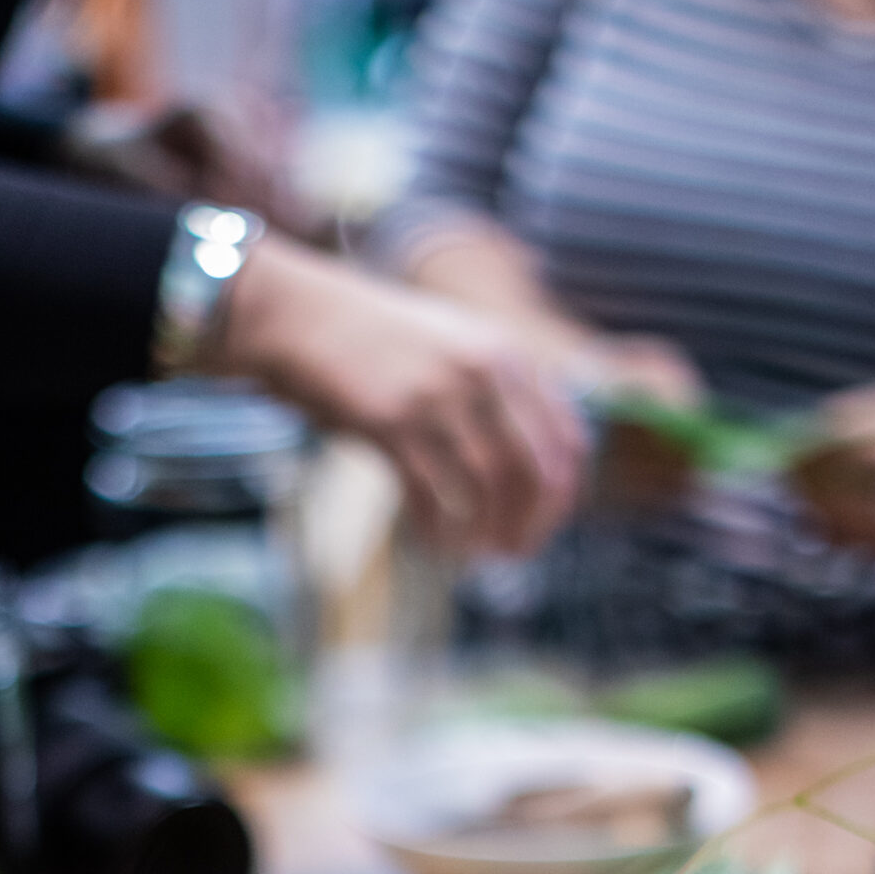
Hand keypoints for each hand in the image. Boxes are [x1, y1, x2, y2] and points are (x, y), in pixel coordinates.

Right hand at [216, 236, 586, 555]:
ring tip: (474, 554)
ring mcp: (438, 396)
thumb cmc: (381, 343)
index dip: (564, 496)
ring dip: (486, 533)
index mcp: (509, 356)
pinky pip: (431, 496)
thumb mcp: (458, 345)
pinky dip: (438, 530)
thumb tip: (534, 467)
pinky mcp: (392, 422)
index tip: (545, 525)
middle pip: (535, 470)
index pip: (568, 439)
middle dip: (532, 524)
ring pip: (488, 487)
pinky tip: (434, 544)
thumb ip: (502, 391)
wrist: (306, 319)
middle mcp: (483, 372)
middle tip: (516, 553)